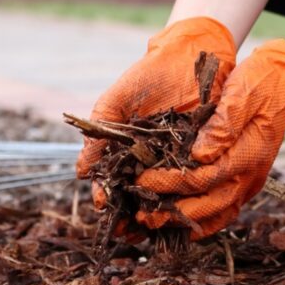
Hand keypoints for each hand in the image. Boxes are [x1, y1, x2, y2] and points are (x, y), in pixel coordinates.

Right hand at [76, 17, 236, 208]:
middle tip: (126, 229)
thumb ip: (98, 137)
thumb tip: (81, 173)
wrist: (190, 56)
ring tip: (150, 225)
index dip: (106, 196)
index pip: (112, 182)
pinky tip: (180, 210)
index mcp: (126, 151)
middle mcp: (150, 161)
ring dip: (156, 214)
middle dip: (129, 215)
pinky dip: (187, 198)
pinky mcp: (203, 158)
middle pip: (136, 197)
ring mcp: (176, 161)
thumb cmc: (147, 77)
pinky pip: (193, 183)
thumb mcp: (115, 104)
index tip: (103, 205)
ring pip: (163, 196)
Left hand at [136, 39, 284, 239]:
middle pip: (210, 206)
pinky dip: (202, 220)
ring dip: (186, 223)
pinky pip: (224, 210)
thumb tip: (198, 155)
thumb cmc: (259, 84)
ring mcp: (250, 181)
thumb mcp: (240, 96)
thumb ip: (221, 125)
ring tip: (155, 224)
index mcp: (247, 155)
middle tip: (142, 216)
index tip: (142, 181)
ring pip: (218, 215)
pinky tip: (179, 222)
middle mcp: (250, 175)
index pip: (204, 179)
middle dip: (174, 213)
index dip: (170, 183)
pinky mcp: (246, 181)